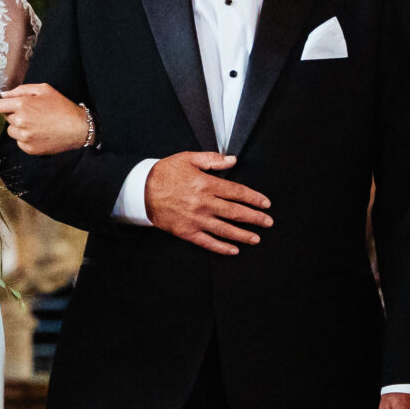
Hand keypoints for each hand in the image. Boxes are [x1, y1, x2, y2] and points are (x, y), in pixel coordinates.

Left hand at [0, 84, 90, 154]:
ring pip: (11, 131)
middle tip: (31, 113)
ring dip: (19, 127)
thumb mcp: (44, 89)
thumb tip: (4, 94)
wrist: (77, 128)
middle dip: (14, 114)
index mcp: (22, 104)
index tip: (3, 107)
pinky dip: (26, 138)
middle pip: (6, 118)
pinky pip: (19, 142)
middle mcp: (20, 121)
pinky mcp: (29, 148)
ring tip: (35, 124)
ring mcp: (24, 136)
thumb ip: (21, 90)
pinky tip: (39, 133)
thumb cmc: (62, 106)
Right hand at [145, 152, 270, 255]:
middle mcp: (204, 203)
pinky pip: (208, 242)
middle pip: (235, 212)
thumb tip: (233, 160)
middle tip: (268, 222)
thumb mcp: (188, 158)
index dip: (254, 198)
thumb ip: (212, 159)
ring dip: (243, 235)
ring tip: (256, 238)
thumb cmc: (164, 173)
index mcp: (206, 184)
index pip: (237, 192)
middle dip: (255, 218)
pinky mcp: (187, 231)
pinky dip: (222, 248)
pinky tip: (233, 250)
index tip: (265, 203)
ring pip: (225, 230)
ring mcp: (196, 219)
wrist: (141, 190)